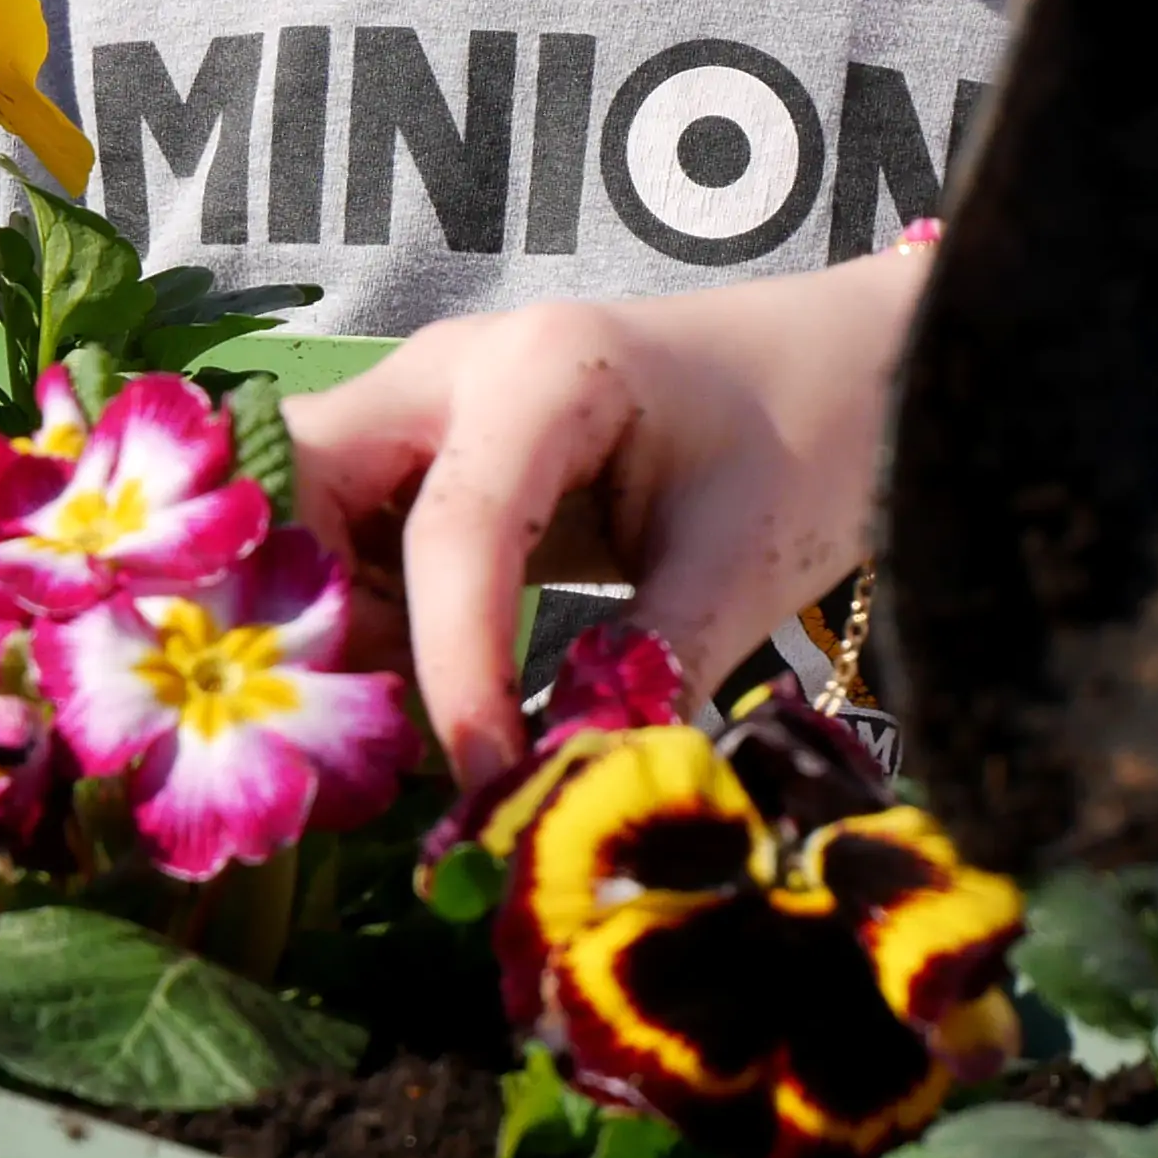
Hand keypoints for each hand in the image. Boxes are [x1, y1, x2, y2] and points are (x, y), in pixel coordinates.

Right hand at [281, 254, 924, 785]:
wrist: (852, 363)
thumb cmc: (817, 433)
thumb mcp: (748, 559)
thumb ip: (652, 669)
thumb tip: (573, 794)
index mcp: (544, 371)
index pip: (452, 532)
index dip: (451, 666)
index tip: (485, 779)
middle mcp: (454, 369)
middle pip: (305, 479)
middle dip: (315, 606)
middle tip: (376, 722)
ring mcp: (432, 402)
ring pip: (308, 507)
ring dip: (333, 615)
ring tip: (413, 714)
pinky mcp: (434, 450)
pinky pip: (350, 531)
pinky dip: (368, 614)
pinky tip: (431, 682)